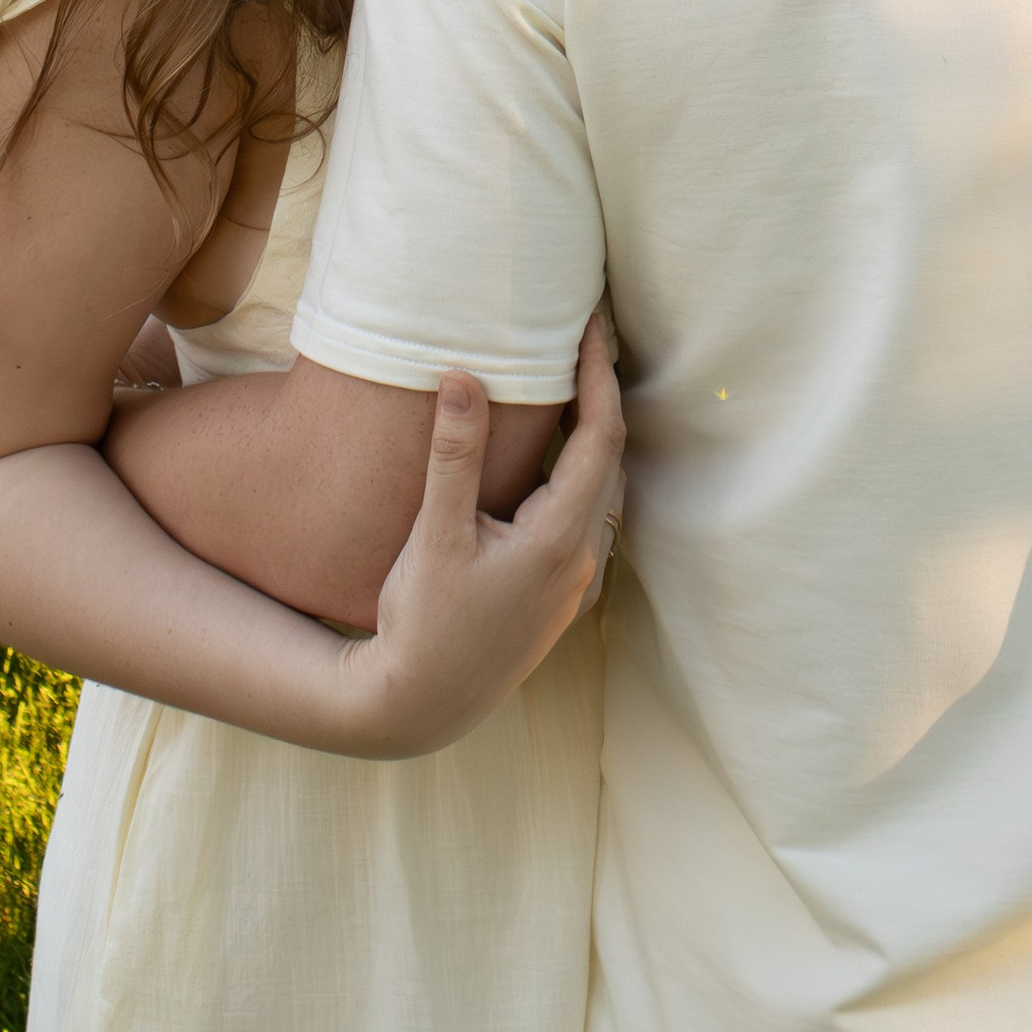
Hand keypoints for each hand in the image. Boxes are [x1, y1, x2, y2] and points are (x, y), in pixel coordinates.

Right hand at [333, 314, 626, 757]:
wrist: (421, 706)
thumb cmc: (422, 623)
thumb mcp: (433, 535)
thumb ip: (453, 454)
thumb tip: (463, 375)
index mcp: (559, 539)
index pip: (600, 436)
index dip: (599, 375)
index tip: (592, 325)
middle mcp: (581, 561)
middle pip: (610, 460)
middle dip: (602, 396)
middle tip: (584, 340)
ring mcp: (575, 585)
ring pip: (601, 492)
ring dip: (593, 438)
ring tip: (570, 388)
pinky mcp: (559, 600)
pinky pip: (586, 521)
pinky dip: (579, 477)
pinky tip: (550, 464)